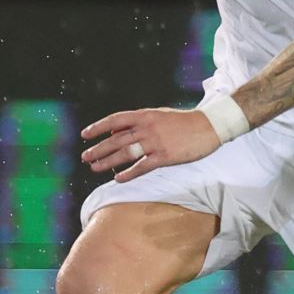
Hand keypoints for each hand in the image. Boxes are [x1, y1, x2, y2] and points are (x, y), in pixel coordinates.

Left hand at [80, 107, 220, 181]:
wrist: (209, 126)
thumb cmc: (184, 121)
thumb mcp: (159, 115)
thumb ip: (138, 122)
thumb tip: (117, 131)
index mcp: (145, 115)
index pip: (115, 120)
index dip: (98, 127)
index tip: (85, 134)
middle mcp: (147, 128)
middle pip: (116, 140)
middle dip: (98, 149)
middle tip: (84, 157)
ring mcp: (155, 142)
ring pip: (125, 154)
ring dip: (107, 161)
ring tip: (94, 168)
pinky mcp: (165, 156)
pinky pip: (142, 166)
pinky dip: (129, 173)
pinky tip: (118, 178)